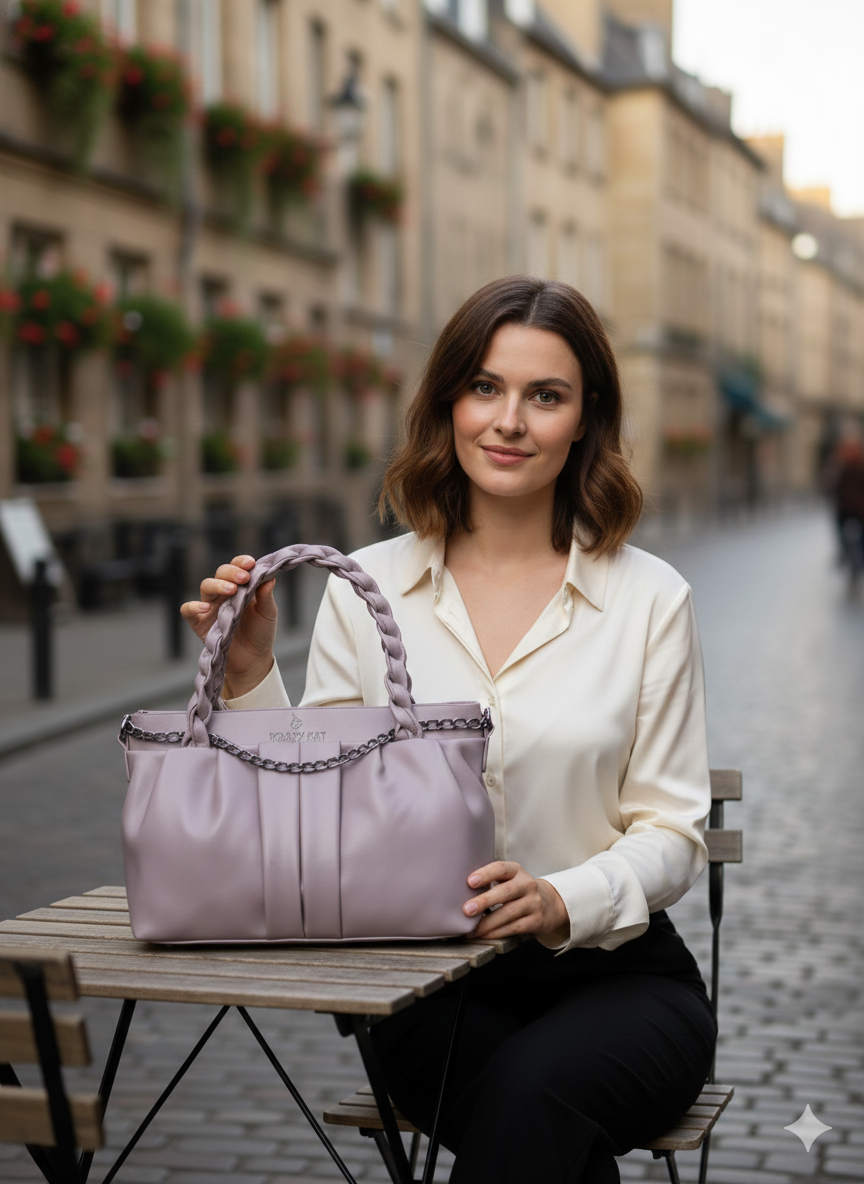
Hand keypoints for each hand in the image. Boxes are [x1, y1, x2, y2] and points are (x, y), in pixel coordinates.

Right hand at [180, 555, 277, 698]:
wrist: (253, 660)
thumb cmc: (261, 633)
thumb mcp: (268, 613)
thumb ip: (266, 595)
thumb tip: (270, 576)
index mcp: (240, 587)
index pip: (237, 567)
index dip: (241, 562)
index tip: (251, 564)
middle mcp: (223, 593)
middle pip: (220, 573)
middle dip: (231, 572)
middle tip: (243, 578)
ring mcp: (210, 607)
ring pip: (205, 587)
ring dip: (217, 585)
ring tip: (231, 591)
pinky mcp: (199, 622)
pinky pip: (188, 609)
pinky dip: (193, 606)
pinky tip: (206, 608)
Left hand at [463, 861, 568, 940]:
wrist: (549, 904)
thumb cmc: (517, 891)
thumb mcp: (509, 879)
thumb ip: (490, 881)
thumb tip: (458, 890)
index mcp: (516, 871)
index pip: (501, 868)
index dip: (485, 874)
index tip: (470, 882)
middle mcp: (527, 884)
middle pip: (505, 892)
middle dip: (484, 901)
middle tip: (466, 909)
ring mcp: (533, 903)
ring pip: (509, 913)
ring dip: (487, 923)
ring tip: (471, 929)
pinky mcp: (536, 920)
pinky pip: (514, 927)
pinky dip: (496, 933)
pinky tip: (483, 935)